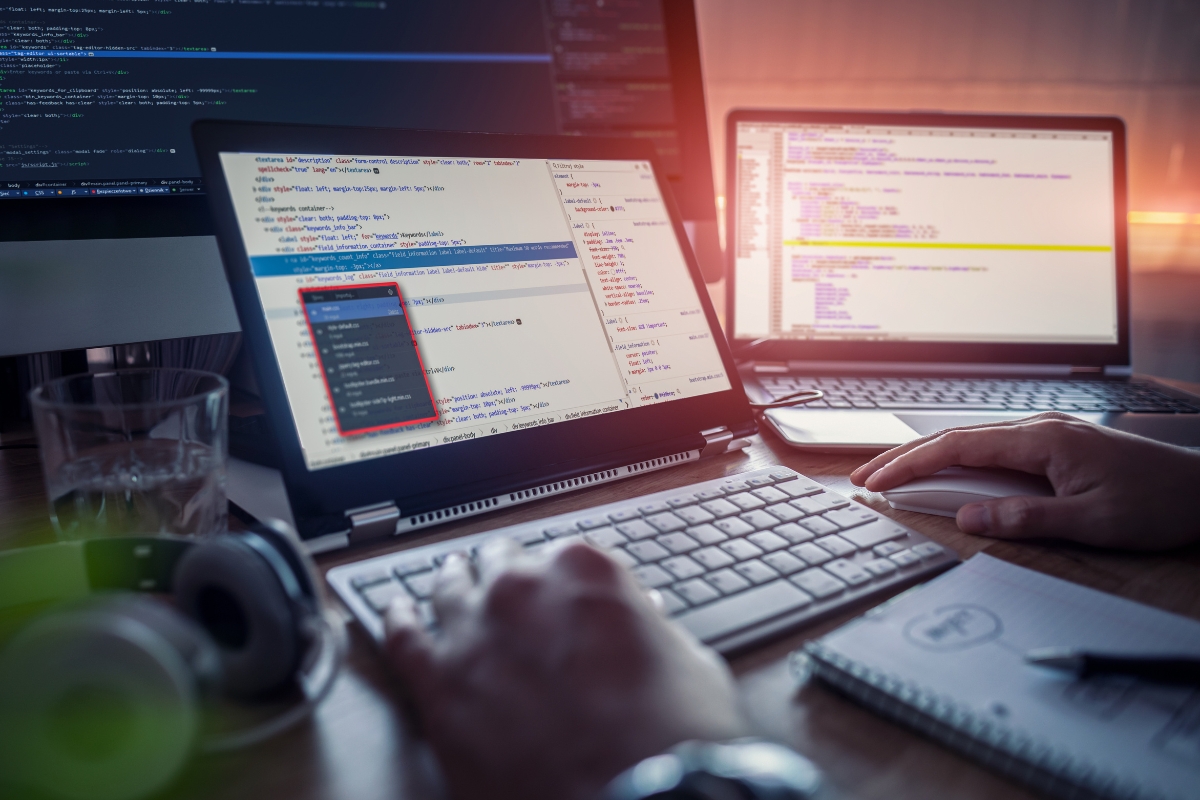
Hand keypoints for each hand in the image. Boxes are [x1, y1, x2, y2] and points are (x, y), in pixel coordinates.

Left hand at [383, 539, 748, 799]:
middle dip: (506, 573)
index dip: (566, 580)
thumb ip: (651, 631)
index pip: (566, 557)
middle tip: (509, 583)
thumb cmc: (670, 738)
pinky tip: (396, 612)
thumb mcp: (688, 664)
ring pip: (449, 590)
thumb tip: (641, 622)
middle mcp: (521, 590)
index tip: (565, 593)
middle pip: (503, 566)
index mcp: (584, 571)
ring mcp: (474, 635)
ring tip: (448, 575)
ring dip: (451, 582)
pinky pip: (402, 641)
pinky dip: (396, 621)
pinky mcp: (440, 688)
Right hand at [850, 412, 1199, 549]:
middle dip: (903, 457)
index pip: (957, 448)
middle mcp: (1038, 428)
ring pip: (969, 441)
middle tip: (864, 478)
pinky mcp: (1053, 445)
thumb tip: (969, 518)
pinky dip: (955, 459)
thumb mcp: (1092, 523)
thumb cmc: (1159, 503)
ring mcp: (1045, 433)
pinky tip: (943, 472)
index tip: (876, 483)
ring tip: (891, 476)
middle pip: (953, 438)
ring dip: (926, 457)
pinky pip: (990, 448)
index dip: (909, 466)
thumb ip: (1026, 519)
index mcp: (1041, 440)